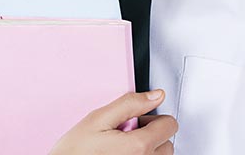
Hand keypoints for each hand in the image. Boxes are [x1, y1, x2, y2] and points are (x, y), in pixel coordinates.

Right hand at [48, 89, 177, 153]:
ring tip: (122, 147)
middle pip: (167, 143)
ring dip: (147, 149)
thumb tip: (156, 95)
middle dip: (151, 134)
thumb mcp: (98, 118)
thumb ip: (130, 104)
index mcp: (139, 146)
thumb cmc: (74, 152)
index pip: (170, 125)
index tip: (137, 120)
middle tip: (126, 133)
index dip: (153, 117)